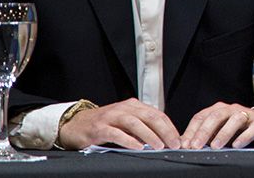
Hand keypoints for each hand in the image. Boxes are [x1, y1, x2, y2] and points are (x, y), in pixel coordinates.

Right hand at [57, 98, 180, 149]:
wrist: (75, 124)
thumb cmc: (102, 124)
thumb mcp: (125, 122)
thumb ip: (141, 127)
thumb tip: (161, 139)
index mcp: (133, 106)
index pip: (157, 114)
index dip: (169, 127)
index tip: (178, 139)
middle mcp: (124, 108)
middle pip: (150, 117)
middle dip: (165, 131)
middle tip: (174, 143)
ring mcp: (111, 117)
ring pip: (135, 123)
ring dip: (149, 135)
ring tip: (159, 146)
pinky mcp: (99, 128)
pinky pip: (117, 133)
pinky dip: (129, 140)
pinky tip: (137, 147)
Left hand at [180, 102, 253, 148]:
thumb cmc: (241, 129)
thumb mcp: (220, 131)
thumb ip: (205, 136)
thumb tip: (184, 145)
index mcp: (219, 110)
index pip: (201, 117)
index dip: (191, 131)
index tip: (184, 145)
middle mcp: (232, 110)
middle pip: (215, 116)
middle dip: (204, 132)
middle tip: (195, 146)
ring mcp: (247, 115)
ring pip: (234, 120)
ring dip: (223, 133)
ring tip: (215, 146)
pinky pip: (253, 128)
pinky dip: (244, 136)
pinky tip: (237, 145)